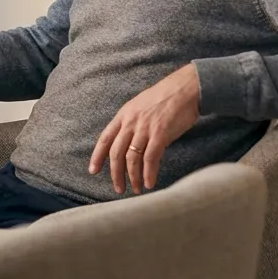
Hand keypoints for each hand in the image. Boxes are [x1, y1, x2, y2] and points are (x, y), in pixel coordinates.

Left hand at [89, 63, 200, 194]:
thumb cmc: (164, 98)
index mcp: (123, 115)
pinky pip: (150, 158)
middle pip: (116, 153)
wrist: (184, 89)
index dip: (97, 156)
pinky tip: (149, 183)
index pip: (105, 139)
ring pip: (132, 158)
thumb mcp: (140, 107)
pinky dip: (148, 173)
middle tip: (118, 188)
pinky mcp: (160, 134)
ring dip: (133, 177)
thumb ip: (132, 124)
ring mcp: (144, 128)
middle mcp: (130, 123)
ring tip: (136, 189)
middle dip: (116, 173)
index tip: (92, 171)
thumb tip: (130, 143)